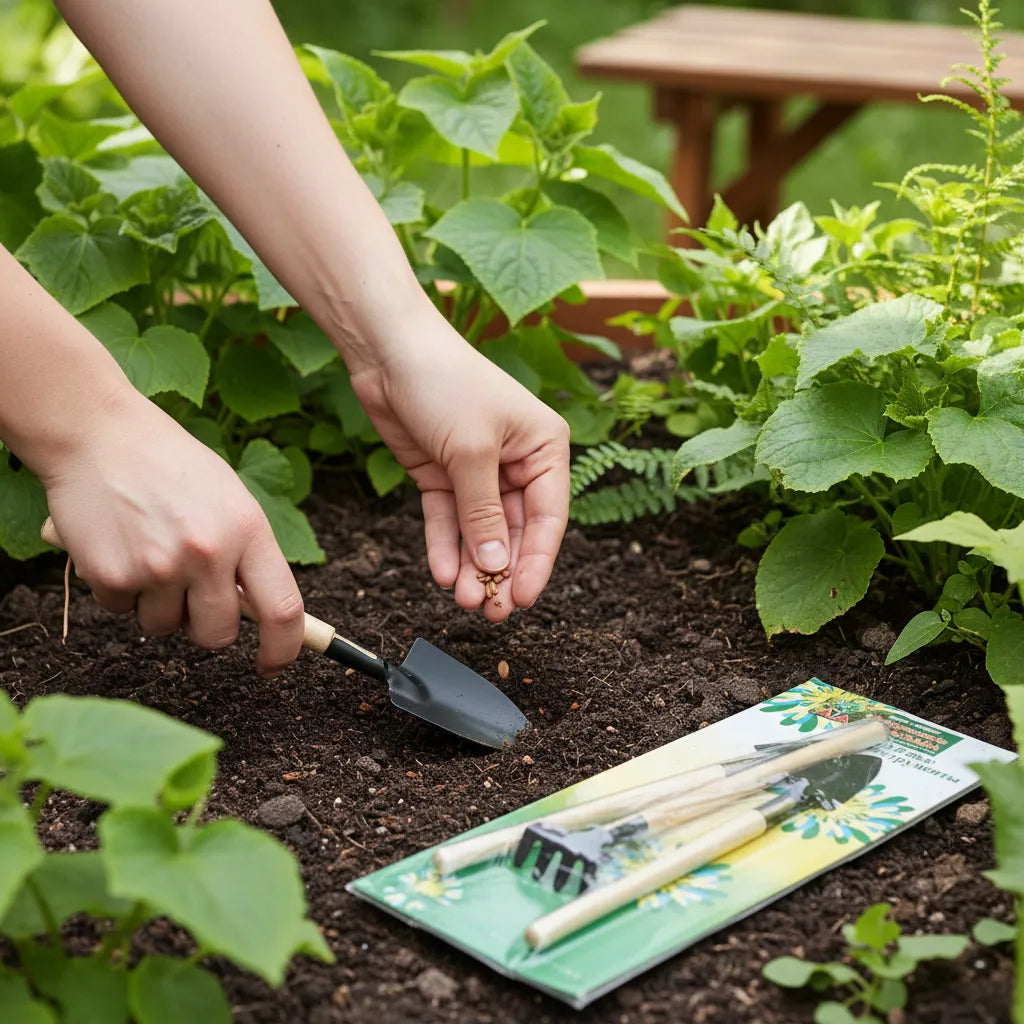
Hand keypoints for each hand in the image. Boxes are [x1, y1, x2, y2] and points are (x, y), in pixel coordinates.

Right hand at [37, 383, 303, 675]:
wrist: (99, 432)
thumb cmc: (170, 465)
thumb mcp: (229, 497)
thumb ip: (246, 552)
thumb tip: (260, 611)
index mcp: (248, 530)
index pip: (283, 609)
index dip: (284, 648)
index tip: (273, 664)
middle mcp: (208, 552)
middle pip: (218, 634)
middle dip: (205, 626)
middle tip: (189, 591)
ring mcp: (159, 566)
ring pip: (164, 627)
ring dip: (156, 604)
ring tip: (149, 550)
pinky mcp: (112, 574)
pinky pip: (121, 610)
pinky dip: (118, 588)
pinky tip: (118, 544)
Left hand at [350, 319, 570, 621]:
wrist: (389, 351)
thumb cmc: (446, 382)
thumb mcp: (471, 451)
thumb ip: (483, 512)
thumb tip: (496, 564)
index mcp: (544, 448)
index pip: (548, 517)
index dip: (538, 561)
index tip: (524, 597)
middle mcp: (517, 462)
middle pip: (514, 530)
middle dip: (501, 570)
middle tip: (491, 611)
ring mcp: (479, 471)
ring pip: (481, 531)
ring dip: (472, 565)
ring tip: (464, 599)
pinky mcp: (444, 474)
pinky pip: (449, 519)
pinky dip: (446, 545)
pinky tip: (442, 573)